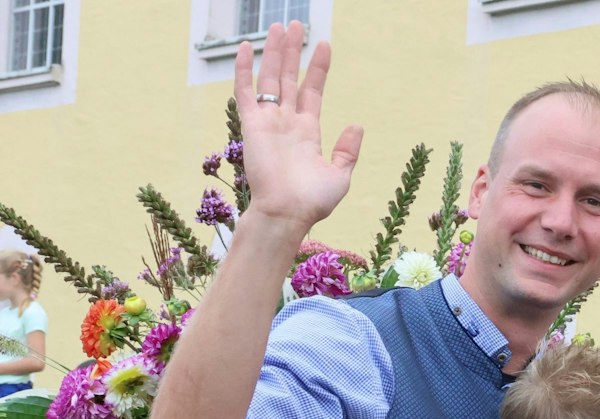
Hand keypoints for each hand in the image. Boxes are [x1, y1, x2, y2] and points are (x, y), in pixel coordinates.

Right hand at [233, 22, 364, 229]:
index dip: (318, 68)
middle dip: (293, 51)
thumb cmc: (312, 202)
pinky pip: (244, 92)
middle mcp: (287, 122)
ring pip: (270, 77)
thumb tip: (356, 125)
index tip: (324, 45)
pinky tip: (245, 47)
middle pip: (290, 77)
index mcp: (308, 131)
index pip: (313, 90)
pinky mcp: (251, 125)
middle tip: (296, 24)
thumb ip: (347, 150)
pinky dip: (243, 69)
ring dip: (273, 52)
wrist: (286, 214)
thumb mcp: (340, 176)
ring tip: (279, 27)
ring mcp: (268, 121)